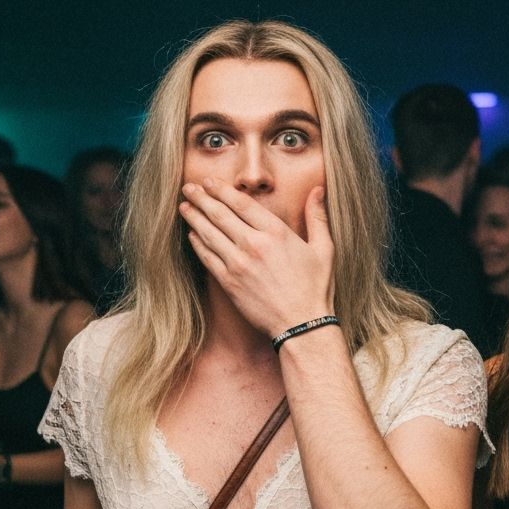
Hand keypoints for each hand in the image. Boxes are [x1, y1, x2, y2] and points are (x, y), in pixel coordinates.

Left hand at [180, 178, 334, 337]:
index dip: (221, 190)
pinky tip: (192, 235)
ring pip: (209, 234)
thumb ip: (317, 217)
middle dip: (201, 198)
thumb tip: (318, 191)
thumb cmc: (316, 289)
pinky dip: (198, 244)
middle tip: (189, 188)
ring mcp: (239, 264)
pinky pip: (208, 258)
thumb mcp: (324, 250)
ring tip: (184, 207)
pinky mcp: (229, 283)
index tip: (209, 182)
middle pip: (220, 214)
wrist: (303, 326)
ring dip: (194, 218)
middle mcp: (254, 245)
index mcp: (276, 232)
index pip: (241, 203)